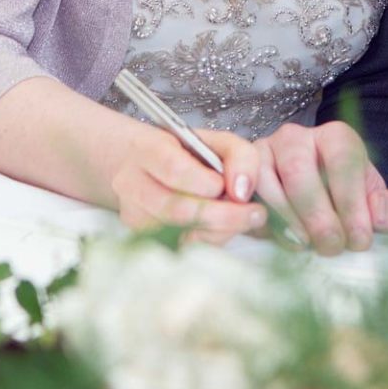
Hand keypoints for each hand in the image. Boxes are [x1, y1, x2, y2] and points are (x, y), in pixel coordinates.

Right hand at [106, 125, 266, 245]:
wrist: (142, 165)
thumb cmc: (185, 153)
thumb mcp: (216, 142)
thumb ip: (239, 156)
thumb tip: (242, 192)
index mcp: (148, 150)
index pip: (175, 170)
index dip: (206, 183)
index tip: (229, 188)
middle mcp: (132, 183)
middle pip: (177, 209)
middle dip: (223, 216)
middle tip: (255, 214)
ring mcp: (133, 214)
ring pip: (180, 234)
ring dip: (219, 230)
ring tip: (242, 220)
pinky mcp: (140, 237)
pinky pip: (180, 247)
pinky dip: (207, 240)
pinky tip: (220, 228)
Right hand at [252, 121, 387, 255]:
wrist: (305, 204)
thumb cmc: (342, 202)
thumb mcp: (372, 204)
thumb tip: (380, 214)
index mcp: (336, 138)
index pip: (344, 161)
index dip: (352, 202)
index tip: (359, 239)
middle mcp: (297, 138)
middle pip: (301, 173)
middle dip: (318, 217)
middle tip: (331, 248)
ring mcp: (264, 152)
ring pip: (269, 184)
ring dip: (288, 222)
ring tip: (306, 247)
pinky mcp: (240, 176)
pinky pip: (244, 196)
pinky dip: (257, 219)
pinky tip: (273, 238)